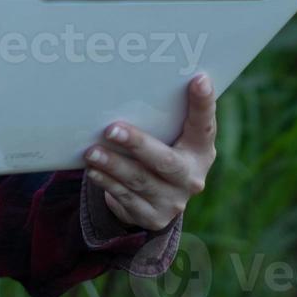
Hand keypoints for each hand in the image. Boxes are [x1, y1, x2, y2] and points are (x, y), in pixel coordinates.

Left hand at [82, 73, 217, 230]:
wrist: (160, 198)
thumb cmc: (162, 149)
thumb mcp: (171, 136)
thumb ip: (164, 117)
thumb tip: (129, 81)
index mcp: (201, 150)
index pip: (204, 125)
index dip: (203, 104)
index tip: (198, 79)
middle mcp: (192, 177)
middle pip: (165, 160)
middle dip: (137, 144)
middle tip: (111, 130)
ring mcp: (174, 200)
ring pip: (140, 180)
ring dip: (113, 165)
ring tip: (92, 152)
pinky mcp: (153, 217)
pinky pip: (126, 198)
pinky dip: (107, 183)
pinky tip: (94, 170)